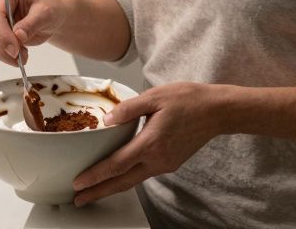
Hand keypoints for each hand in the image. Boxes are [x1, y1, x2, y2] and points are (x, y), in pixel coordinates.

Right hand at [0, 0, 70, 65]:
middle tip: (21, 57)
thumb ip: (32, 23)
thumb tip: (18, 35)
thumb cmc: (46, 9)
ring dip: (4, 54)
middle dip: (4, 48)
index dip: (3, 35)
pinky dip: (4, 56)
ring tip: (23, 56)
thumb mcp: (45, 13)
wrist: (47, 19)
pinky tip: (18, 55)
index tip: (15, 50)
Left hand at [72, 82, 229, 206]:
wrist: (217, 111)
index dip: (95, 176)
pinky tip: (119, 175)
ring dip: (112, 187)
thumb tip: (106, 120)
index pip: (116, 165)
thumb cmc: (189, 100)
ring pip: (133, 180)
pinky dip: (127, 178)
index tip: (78, 183)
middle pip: (122, 182)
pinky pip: (144, 174)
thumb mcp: (155, 97)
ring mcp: (165, 164)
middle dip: (98, 192)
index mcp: (150, 143)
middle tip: (79, 199)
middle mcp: (157, 160)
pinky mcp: (171, 163)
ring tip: (94, 191)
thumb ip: (128, 108)